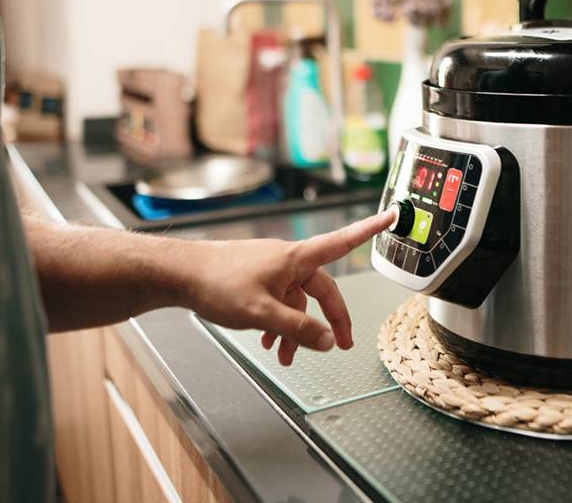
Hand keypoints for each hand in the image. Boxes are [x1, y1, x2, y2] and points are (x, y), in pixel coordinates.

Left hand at [185, 209, 394, 364]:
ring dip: (295, 328)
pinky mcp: (255, 277)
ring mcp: (271, 269)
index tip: (392, 214)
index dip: (369, 230)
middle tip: (340, 343)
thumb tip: (327, 341)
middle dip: (330, 319)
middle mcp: (287, 260)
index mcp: (296, 259)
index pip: (342, 242)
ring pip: (296, 300)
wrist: (179, 274)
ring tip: (285, 357)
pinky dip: (277, 321)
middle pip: (321, 289)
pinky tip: (266, 340)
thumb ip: (297, 329)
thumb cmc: (217, 283)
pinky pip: (278, 300)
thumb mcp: (261, 313)